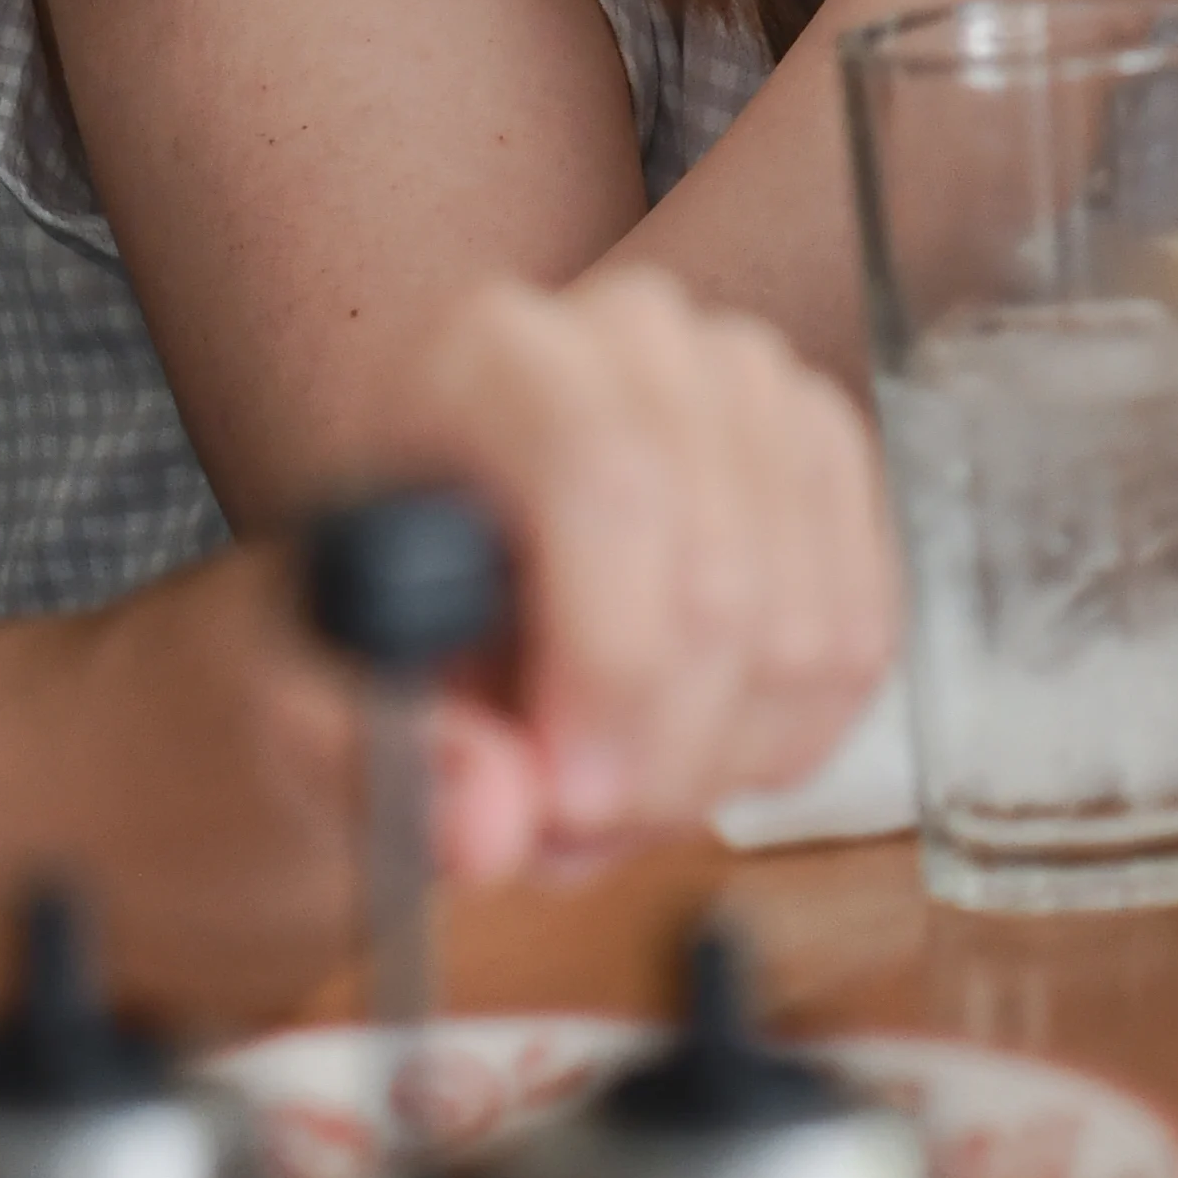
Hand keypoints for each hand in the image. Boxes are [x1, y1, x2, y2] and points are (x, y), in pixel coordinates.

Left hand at [311, 281, 906, 886]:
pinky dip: (782, 743)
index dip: (612, 661)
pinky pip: (863, 643)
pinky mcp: (833, 460)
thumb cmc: (375, 610)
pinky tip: (685, 750)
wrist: (442, 559)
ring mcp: (760, 392)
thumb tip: (488, 830)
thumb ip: (367, 759)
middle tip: (568, 835)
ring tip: (606, 791)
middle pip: (721, 578)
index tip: (566, 806)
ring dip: (714, 767)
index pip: (610, 479)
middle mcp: (648, 342)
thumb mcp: (314, 691)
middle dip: (657, 761)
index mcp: (494, 356)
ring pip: (808, 630)